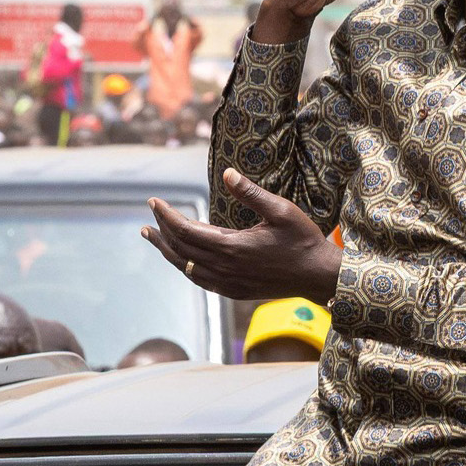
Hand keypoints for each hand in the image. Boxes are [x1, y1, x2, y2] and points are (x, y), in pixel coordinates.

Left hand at [142, 169, 341, 304]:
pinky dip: (186, 267)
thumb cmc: (302, 240)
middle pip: (181, 249)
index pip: (186, 230)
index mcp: (232, 246)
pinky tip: (182, 261)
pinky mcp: (235, 291)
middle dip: (161, 231)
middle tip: (148, 218)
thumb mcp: (280, 210)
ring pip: (187, 267)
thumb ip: (251, 193)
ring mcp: (228, 283)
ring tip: (153, 238)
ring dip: (168, 251)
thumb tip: (226, 173)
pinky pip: (200, 280)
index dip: (167, 215)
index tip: (154, 201)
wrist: (317, 276)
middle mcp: (225, 268)